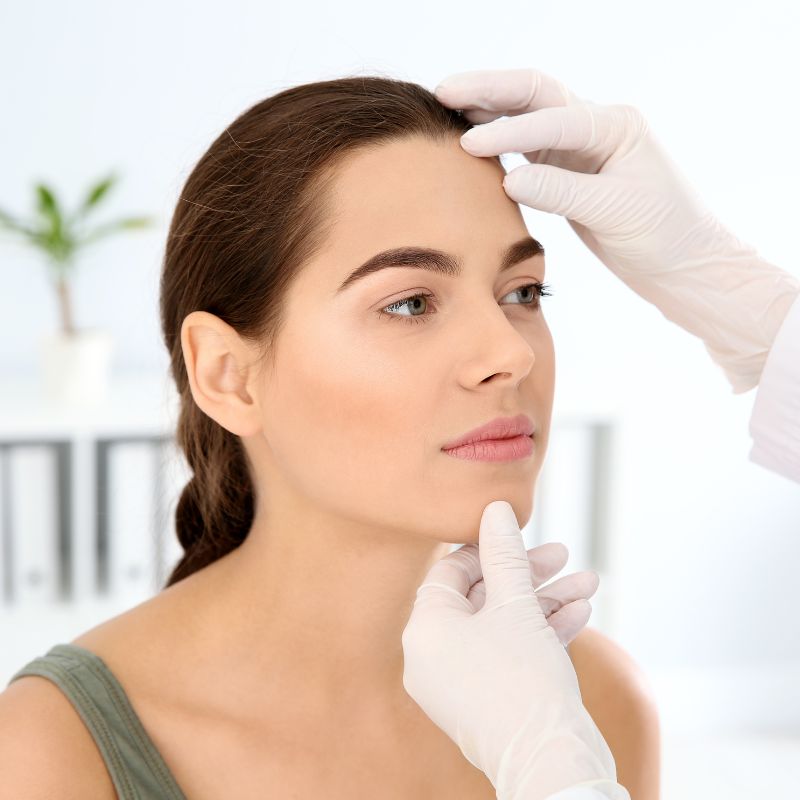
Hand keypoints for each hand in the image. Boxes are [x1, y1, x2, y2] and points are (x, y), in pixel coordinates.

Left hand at [402, 501, 625, 799]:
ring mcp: (458, 682)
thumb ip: (504, 554)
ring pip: (503, 625)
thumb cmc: (524, 680)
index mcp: (424, 630)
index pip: (449, 571)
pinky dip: (542, 633)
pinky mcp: (486, 701)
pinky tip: (581, 612)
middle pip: (481, 597)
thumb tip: (494, 508)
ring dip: (545, 601)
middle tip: (563, 554)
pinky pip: (509, 654)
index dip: (486, 547)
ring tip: (589, 581)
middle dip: (528, 574)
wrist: (551, 766)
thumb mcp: (515, 605)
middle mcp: (433, 656)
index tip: (520, 532)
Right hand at [435, 67, 799, 393]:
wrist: (684, 265)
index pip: (553, 119)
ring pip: (528, 117)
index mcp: (615, 126)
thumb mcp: (615, 212)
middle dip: (489, 90)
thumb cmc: (664, 236)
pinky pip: (528, 149)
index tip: (469, 146)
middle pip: (535, 94)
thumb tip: (510, 179)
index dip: (508, 131)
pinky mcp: (570, 174)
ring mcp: (581, 150)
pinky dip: (500, 142)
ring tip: (448, 108)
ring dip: (489, 109)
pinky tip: (473, 143)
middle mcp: (597, 128)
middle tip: (445, 92)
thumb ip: (563, 192)